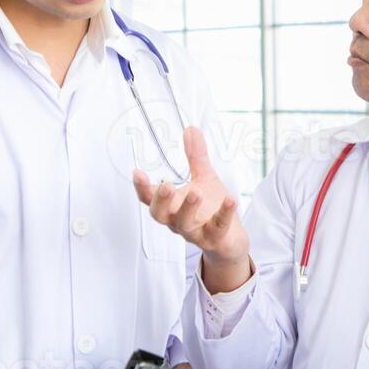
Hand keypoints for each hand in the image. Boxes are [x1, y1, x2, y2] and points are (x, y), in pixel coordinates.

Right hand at [133, 127, 250, 289]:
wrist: (230, 240)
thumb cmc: (211, 208)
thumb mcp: (204, 178)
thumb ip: (196, 157)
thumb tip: (190, 129)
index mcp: (171, 206)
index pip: (149, 199)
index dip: (141, 187)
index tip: (137, 172)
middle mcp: (177, 221)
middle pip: (160, 215)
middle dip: (161, 200)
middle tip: (166, 185)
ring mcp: (195, 232)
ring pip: (185, 224)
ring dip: (188, 208)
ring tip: (196, 192)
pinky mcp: (215, 239)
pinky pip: (218, 228)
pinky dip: (224, 214)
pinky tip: (231, 199)